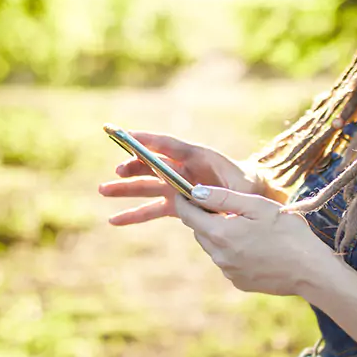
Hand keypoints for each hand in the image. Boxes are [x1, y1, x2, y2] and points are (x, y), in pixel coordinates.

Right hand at [98, 131, 276, 225]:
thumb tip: (196, 195)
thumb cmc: (249, 190)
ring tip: (102, 190)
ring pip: (146, 186)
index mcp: (198, 157)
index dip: (147, 140)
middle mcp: (182, 169)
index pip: (168, 145)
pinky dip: (133, 215)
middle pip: (152, 165)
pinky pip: (151, 209)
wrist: (255, 199)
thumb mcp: (241, 189)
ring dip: (124, 188)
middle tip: (118, 170)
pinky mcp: (176, 204)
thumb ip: (220, 191)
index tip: (126, 135)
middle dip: (133, 167)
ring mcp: (177, 186)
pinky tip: (114, 221)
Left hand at [171, 185, 334, 296]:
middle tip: (222, 204)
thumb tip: (195, 191)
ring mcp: (228, 271)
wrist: (311, 272)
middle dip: (204, 216)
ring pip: (212, 246)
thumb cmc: (289, 234)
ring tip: (244, 224)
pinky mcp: (238, 281)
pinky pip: (226, 260)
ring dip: (219, 233)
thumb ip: (223, 198)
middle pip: (198, 230)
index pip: (187, 214)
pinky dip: (232, 250)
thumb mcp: (258, 206)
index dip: (183, 199)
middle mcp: (218, 255)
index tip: (184, 190)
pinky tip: (254, 245)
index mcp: (220, 233)